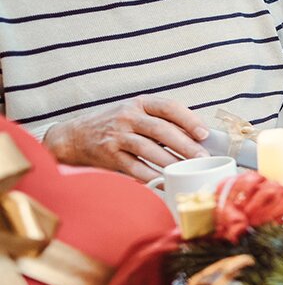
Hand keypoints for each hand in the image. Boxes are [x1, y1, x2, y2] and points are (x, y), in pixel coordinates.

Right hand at [42, 96, 209, 180]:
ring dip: (171, 162)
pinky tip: (166, 181)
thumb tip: (199, 136)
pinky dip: (152, 177)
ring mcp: (117, 136)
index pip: (169, 107)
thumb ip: (163, 121)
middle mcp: (127, 116)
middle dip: (185, 145)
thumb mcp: (137, 113)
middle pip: (161, 130)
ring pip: (149, 150)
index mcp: (140, 103)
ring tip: (188, 170)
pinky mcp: (109, 155)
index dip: (189, 120)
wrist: (75, 137)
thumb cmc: (116, 125)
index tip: (204, 134)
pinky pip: (135, 168)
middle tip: (202, 157)